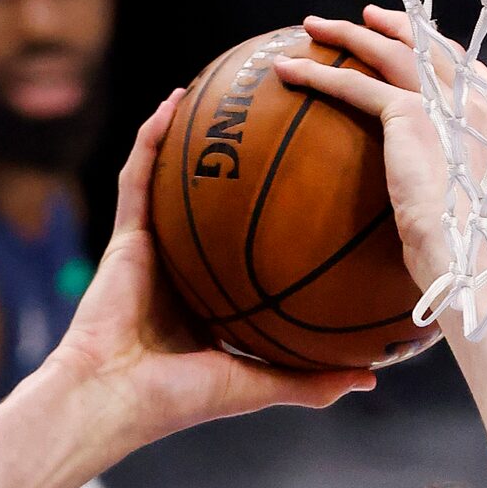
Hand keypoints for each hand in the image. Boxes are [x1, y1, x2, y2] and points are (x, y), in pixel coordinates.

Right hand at [45, 92, 373, 445]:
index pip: (252, 245)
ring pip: (176, 176)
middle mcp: (186, 264)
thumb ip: (312, 379)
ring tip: (223, 88)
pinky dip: (151, 136)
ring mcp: (153, 246)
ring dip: (194, 131)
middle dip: (243, 160)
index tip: (319, 181)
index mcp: (214, 296)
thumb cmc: (180, 399)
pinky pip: (138, 174)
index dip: (280, 214)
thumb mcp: (260, 384)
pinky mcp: (125, 234)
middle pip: (220, 201)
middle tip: (282, 119)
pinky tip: (174, 100)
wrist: (114, 398)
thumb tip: (371, 374)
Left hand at [275, 6, 486, 300]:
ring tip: (316, 28)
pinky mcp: (410, 115)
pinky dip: (319, 75)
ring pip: (390, 52)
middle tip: (366, 19)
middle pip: (430, 47)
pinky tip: (290, 71)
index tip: (415, 43)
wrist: (474, 263)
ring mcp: (446, 104)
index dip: (439, 51)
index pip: (468, 69)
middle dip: (396, 26)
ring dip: (349, 35)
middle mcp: (479, 102)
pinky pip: (356, 85)